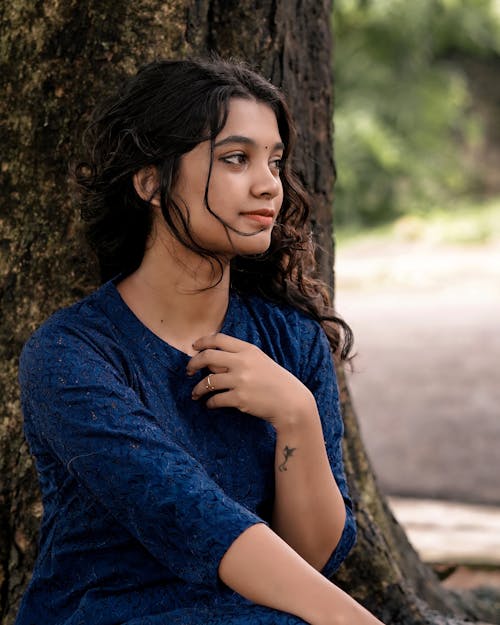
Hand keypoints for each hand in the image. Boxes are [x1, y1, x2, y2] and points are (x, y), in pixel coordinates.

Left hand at [186, 333, 315, 428]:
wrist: (291, 402)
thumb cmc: (276, 381)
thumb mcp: (260, 361)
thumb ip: (240, 357)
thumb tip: (212, 360)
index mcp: (248, 350)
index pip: (218, 339)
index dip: (202, 342)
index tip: (194, 347)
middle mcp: (242, 362)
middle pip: (207, 357)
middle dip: (193, 364)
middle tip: (188, 371)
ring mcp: (240, 380)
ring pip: (207, 381)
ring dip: (197, 388)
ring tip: (195, 393)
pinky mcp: (239, 399)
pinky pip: (215, 399)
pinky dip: (209, 403)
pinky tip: (209, 404)